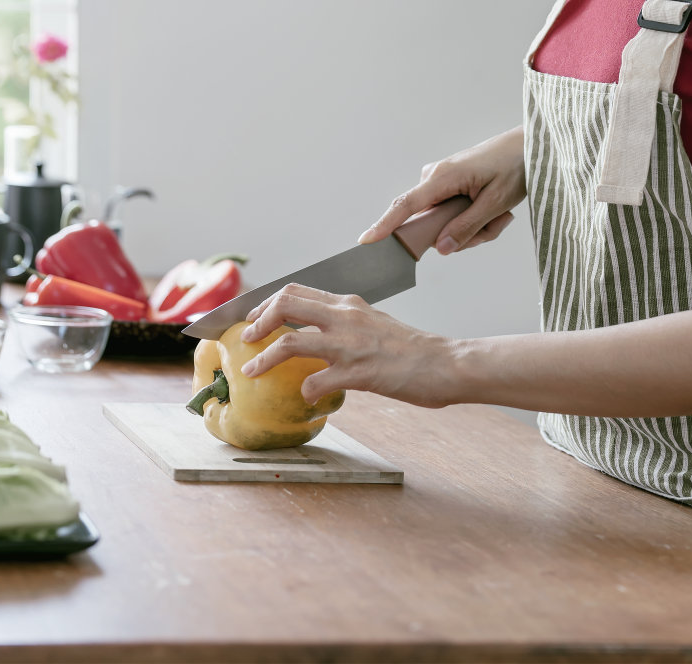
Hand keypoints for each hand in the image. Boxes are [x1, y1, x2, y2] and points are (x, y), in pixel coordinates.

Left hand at [237, 285, 456, 407]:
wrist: (444, 363)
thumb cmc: (410, 348)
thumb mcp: (374, 322)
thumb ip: (345, 322)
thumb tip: (316, 332)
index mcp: (348, 303)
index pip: (296, 291)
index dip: (266, 303)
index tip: (252, 319)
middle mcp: (345, 317)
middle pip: (286, 304)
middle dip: (258, 322)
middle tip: (247, 338)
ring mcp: (350, 344)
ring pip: (291, 342)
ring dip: (264, 358)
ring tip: (251, 371)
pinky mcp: (358, 373)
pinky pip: (315, 383)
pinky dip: (304, 393)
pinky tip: (306, 399)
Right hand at [357, 126, 526, 254]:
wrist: (528, 146)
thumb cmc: (514, 167)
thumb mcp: (495, 203)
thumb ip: (467, 227)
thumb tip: (440, 248)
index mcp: (442, 178)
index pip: (406, 205)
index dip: (385, 225)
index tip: (366, 240)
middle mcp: (435, 178)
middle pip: (432, 225)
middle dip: (465, 234)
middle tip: (496, 223)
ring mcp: (442, 182)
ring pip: (447, 224)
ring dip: (476, 228)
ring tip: (501, 214)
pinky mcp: (451, 186)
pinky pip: (456, 216)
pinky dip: (477, 220)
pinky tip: (498, 212)